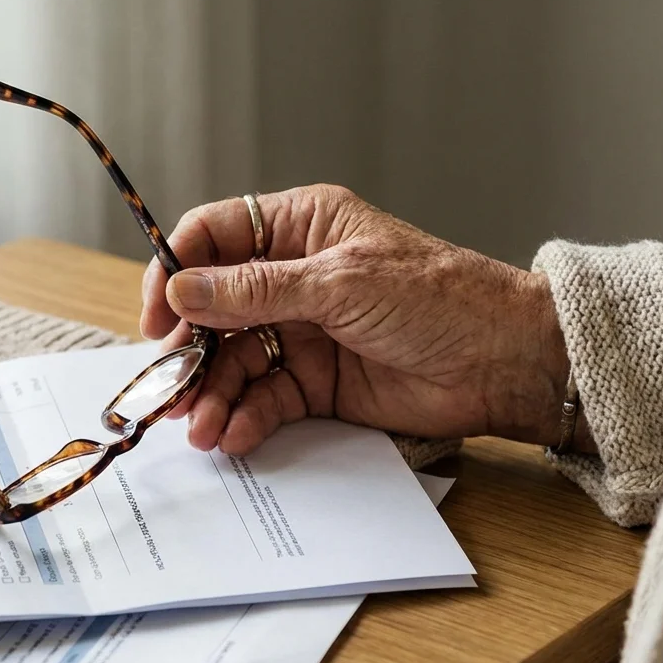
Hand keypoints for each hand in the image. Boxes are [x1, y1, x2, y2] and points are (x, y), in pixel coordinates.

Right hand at [141, 184, 582, 455]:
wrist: (503, 364)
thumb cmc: (440, 300)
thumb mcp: (339, 284)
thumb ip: (256, 291)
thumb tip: (183, 290)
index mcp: (299, 228)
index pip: (213, 237)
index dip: (176, 272)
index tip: (158, 316)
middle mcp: (292, 277)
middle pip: (214, 308)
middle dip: (189, 349)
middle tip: (169, 386)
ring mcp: (302, 331)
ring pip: (233, 361)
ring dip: (211, 393)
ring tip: (200, 427)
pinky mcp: (316, 382)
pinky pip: (263, 398)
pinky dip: (244, 417)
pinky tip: (234, 434)